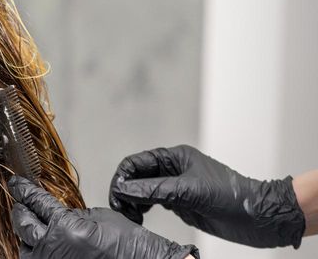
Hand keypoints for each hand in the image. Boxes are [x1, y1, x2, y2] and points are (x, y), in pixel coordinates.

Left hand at [9, 176, 197, 258]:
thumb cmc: (127, 244)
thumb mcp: (97, 216)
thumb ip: (70, 213)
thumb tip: (52, 212)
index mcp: (64, 227)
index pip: (36, 203)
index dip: (24, 191)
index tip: (17, 184)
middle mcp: (52, 249)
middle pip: (23, 224)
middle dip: (20, 211)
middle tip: (20, 203)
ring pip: (23, 247)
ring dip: (25, 235)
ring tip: (30, 225)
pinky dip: (35, 251)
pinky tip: (40, 244)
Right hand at [109, 145, 305, 248]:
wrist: (259, 218)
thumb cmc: (233, 197)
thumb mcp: (189, 191)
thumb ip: (155, 190)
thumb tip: (124, 188)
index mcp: (176, 157)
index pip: (138, 161)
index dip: (123, 176)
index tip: (116, 193)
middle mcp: (173, 169)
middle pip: (137, 176)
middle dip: (125, 190)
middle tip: (120, 208)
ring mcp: (176, 187)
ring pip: (143, 190)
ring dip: (132, 201)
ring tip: (129, 215)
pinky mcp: (180, 203)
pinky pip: (153, 202)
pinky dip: (142, 208)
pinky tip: (139, 217)